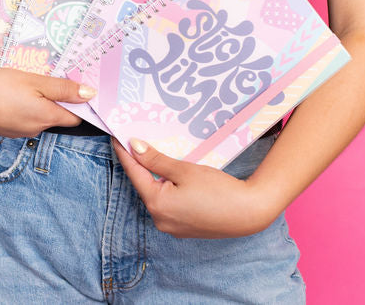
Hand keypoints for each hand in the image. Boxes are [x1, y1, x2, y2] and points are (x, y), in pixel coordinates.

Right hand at [0, 67, 95, 138]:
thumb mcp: (34, 81)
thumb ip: (62, 88)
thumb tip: (90, 94)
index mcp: (46, 117)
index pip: (76, 117)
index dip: (79, 102)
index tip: (76, 85)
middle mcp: (36, 129)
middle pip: (57, 115)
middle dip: (56, 98)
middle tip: (46, 77)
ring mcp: (20, 132)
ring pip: (39, 116)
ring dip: (38, 101)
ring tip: (25, 82)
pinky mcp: (7, 130)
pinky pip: (23, 118)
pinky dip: (22, 106)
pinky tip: (11, 93)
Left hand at [112, 138, 278, 238]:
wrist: (249, 212)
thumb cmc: (218, 190)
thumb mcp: (184, 170)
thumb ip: (156, 160)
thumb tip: (134, 147)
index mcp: (156, 204)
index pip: (134, 173)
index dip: (124, 153)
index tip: (115, 137)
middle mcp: (160, 219)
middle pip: (145, 185)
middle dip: (142, 164)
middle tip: (137, 141)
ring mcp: (172, 227)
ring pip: (157, 194)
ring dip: (156, 177)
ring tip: (156, 156)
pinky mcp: (184, 228)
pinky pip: (169, 204)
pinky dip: (169, 189)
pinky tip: (174, 177)